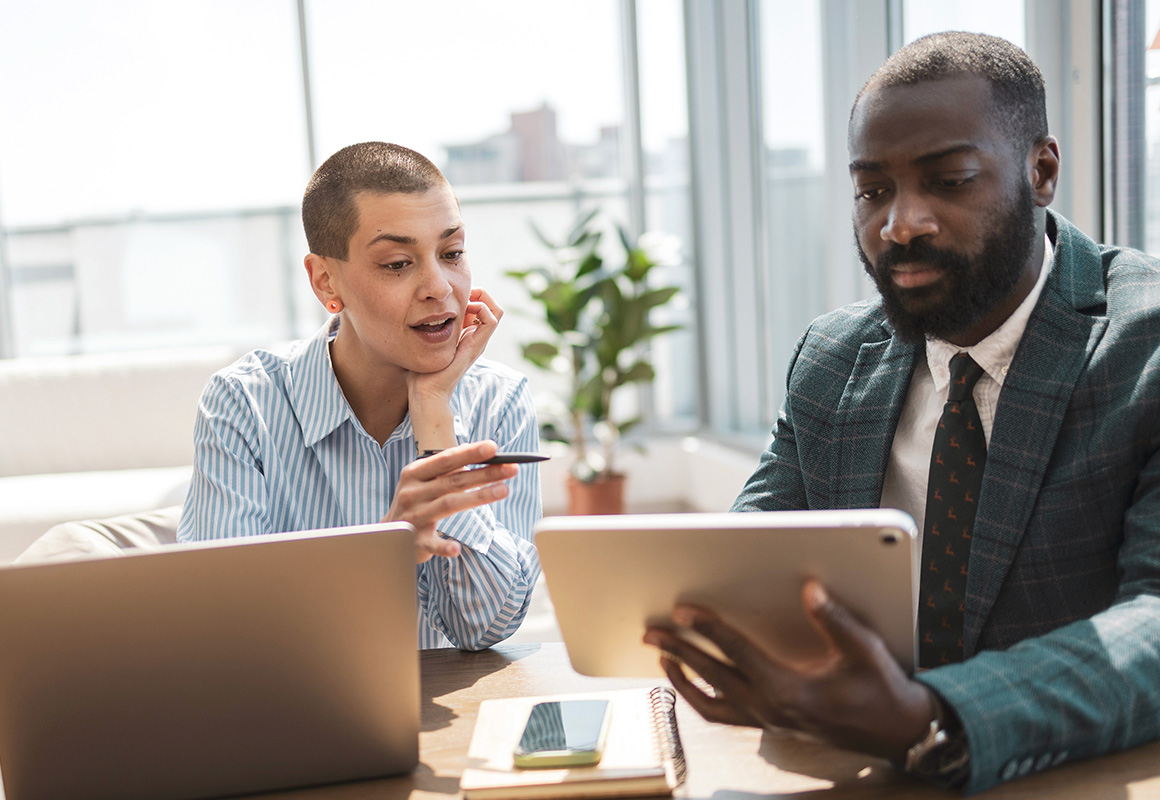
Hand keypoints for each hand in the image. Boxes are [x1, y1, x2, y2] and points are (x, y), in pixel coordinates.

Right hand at [383, 440, 515, 563]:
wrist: (386, 536)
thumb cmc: (414, 504)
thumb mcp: (423, 482)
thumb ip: (447, 471)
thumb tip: (478, 454)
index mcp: (414, 474)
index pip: (446, 459)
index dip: (470, 452)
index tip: (494, 447)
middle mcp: (412, 493)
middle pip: (453, 481)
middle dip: (484, 473)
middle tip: (511, 469)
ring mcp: (413, 517)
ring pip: (449, 505)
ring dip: (478, 497)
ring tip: (503, 490)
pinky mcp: (415, 542)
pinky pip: (432, 544)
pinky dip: (444, 546)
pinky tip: (457, 548)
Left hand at [407, 287, 502, 407]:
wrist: (426, 391)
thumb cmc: (420, 372)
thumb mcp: (423, 343)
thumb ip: (424, 331)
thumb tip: (412, 316)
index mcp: (464, 336)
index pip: (479, 307)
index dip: (469, 295)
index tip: (451, 295)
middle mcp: (475, 338)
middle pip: (491, 307)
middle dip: (477, 294)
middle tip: (459, 294)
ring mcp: (478, 342)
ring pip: (496, 310)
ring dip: (481, 298)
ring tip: (463, 301)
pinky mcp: (477, 345)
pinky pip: (492, 319)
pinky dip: (481, 307)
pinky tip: (463, 310)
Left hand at [643, 580, 935, 759]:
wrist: (896, 731)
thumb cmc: (881, 689)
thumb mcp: (863, 649)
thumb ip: (834, 618)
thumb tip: (809, 589)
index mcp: (788, 689)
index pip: (737, 652)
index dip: (708, 628)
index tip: (684, 609)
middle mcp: (770, 709)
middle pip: (712, 676)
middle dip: (679, 649)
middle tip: (652, 629)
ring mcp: (767, 721)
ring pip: (710, 703)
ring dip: (682, 678)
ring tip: (663, 656)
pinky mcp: (770, 724)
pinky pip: (723, 715)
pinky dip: (700, 697)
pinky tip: (690, 680)